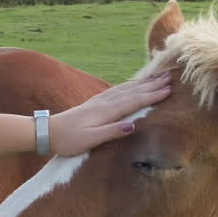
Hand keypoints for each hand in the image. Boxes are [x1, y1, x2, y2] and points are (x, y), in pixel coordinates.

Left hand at [48, 71, 171, 155]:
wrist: (47, 132)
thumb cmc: (68, 140)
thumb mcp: (90, 140)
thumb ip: (111, 132)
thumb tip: (133, 124)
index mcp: (106, 111)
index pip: (134, 101)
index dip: (152, 95)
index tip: (170, 89)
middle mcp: (104, 102)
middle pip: (133, 91)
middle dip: (152, 84)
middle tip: (170, 76)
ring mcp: (99, 101)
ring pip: (126, 88)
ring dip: (142, 83)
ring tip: (157, 76)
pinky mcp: (94, 103)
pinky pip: (117, 90)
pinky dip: (129, 85)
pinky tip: (133, 84)